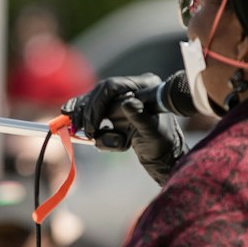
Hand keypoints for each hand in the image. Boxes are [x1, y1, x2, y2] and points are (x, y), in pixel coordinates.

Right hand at [64, 76, 185, 184]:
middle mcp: (131, 91)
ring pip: (93, 105)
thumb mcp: (151, 132)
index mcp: (143, 88)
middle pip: (99, 95)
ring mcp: (121, 103)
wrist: (164, 159)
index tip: (91, 125)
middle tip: (83, 132)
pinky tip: (98, 138)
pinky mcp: (115, 116)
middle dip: (87, 114)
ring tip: (83, 134)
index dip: (96, 103)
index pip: (111, 87)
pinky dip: (92, 129)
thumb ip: (139, 117)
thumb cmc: (162, 145)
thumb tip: (128, 103)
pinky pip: (95, 117)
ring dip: (85, 120)